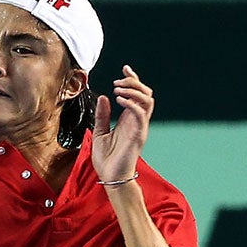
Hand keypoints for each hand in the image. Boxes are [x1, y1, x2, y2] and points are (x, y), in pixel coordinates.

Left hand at [90, 65, 153, 184]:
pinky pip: (141, 114)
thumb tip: (104, 97)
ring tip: (117, 89)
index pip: (137, 94)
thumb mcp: (99, 132)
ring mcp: (139, 128)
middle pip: (146, 94)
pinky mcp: (138, 135)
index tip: (124, 68)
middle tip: (117, 81)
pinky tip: (119, 99)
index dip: (133, 79)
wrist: (110, 178)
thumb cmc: (106, 159)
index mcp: (129, 119)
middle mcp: (137, 121)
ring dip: (133, 90)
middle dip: (134, 83)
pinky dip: (131, 103)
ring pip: (147, 101)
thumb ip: (102, 115)